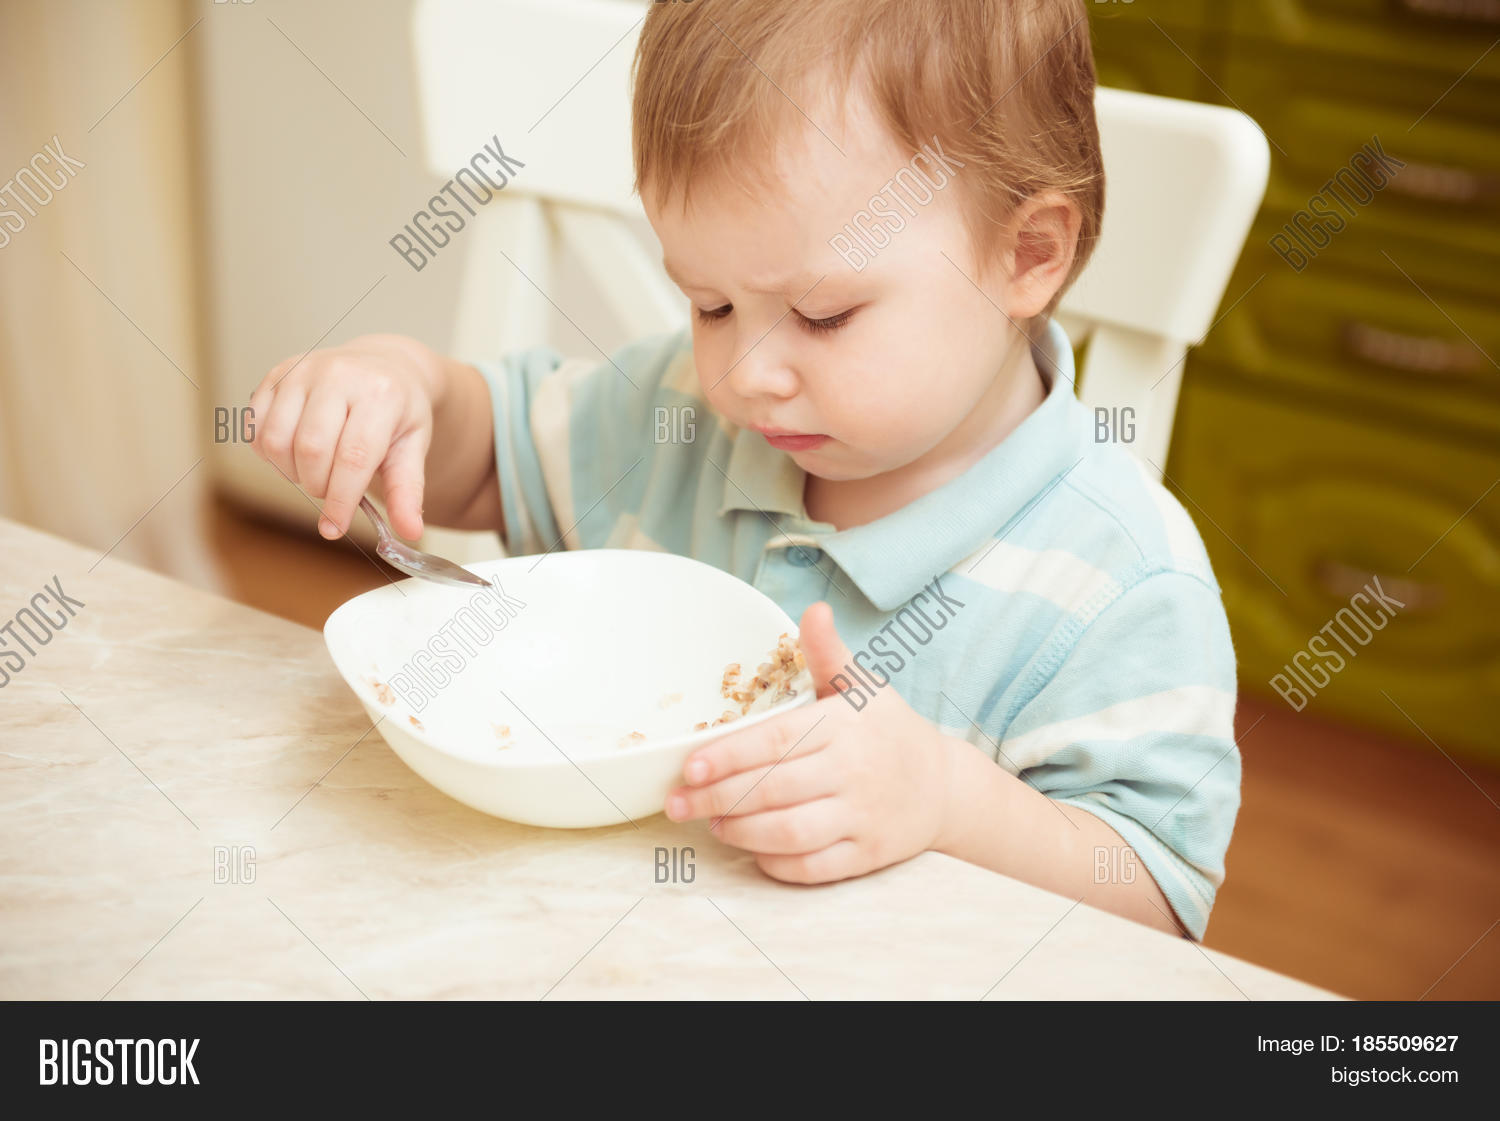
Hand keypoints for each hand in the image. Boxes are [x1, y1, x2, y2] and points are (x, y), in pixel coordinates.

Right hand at [248, 334, 444, 540]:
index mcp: (380, 394)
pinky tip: (294, 452)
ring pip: (276, 440)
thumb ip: (408, 491)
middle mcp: (339, 374)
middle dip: (318, 485)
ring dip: (291, 471)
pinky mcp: (276, 374)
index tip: (334, 528)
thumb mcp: (413, 448)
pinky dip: (269, 453)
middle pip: (311, 450)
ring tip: (316, 469)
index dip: (340, 500)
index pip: (353, 456)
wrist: (384, 366)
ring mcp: (303, 371)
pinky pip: (255, 427)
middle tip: (332, 488)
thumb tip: (409, 531)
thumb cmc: (397, 411)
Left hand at [664, 601, 955, 882]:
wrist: (943, 786)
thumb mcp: (862, 685)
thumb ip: (828, 652)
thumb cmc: (887, 730)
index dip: (728, 756)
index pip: (775, 741)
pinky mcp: (867, 855)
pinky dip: (779, 864)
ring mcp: (861, 816)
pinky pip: (816, 868)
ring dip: (742, 832)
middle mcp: (851, 771)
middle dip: (717, 798)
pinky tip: (753, 852)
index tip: (689, 767)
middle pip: (772, 788)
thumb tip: (814, 609)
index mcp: (842, 725)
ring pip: (790, 831)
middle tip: (678, 803)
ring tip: (712, 824)